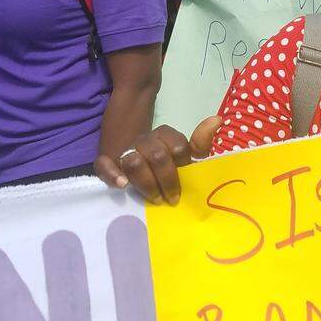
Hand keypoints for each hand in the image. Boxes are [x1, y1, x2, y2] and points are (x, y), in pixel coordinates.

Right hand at [95, 116, 221, 204]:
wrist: (137, 160)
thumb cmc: (167, 164)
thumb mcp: (187, 154)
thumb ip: (200, 142)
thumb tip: (217, 120)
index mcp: (164, 136)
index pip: (178, 146)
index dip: (182, 165)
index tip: (185, 181)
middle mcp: (145, 140)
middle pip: (157, 155)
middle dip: (167, 180)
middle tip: (172, 199)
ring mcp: (125, 150)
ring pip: (134, 162)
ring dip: (145, 183)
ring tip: (154, 198)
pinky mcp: (107, 162)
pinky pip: (103, 165)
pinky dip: (112, 175)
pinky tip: (123, 185)